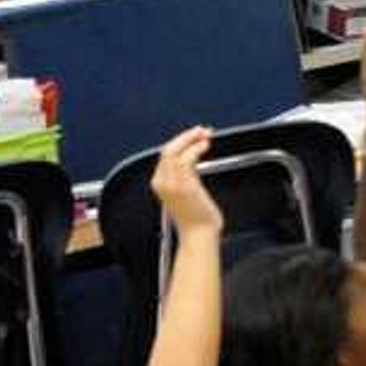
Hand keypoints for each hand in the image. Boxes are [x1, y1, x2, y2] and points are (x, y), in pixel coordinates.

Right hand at [151, 125, 220, 239]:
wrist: (198, 235)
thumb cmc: (196, 218)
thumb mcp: (186, 193)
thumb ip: (186, 178)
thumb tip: (194, 161)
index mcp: (160, 184)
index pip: (166, 155)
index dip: (181, 142)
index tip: (195, 136)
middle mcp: (161, 182)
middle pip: (167, 149)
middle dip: (185, 136)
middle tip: (201, 130)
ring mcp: (171, 183)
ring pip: (174, 150)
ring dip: (191, 139)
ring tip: (205, 135)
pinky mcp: (183, 185)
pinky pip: (186, 158)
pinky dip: (195, 148)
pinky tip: (204, 145)